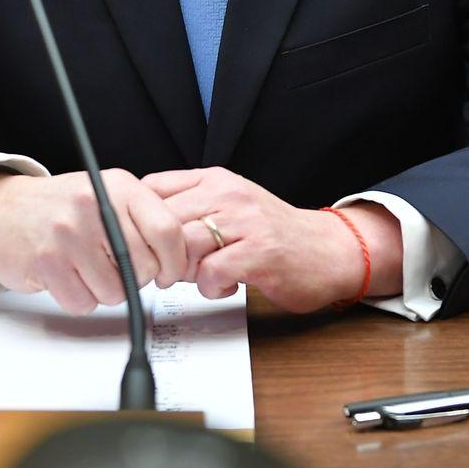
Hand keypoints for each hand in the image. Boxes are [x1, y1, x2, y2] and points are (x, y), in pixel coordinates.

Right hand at [0, 169, 190, 314]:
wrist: (2, 210)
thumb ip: (143, 219)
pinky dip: (78, 297)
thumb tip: (181, 258)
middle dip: (134, 277)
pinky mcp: (47, 263)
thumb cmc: (60, 207)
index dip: (175, 261)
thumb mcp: (107, 195)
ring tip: (85, 266)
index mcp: (118, 187)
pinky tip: (66, 275)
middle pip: (144, 268)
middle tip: (114, 265)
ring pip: (115, 292)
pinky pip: (83, 302)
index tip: (169, 272)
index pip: (167, 231)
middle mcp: (94, 206)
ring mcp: (68, 234)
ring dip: (103, 289)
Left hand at [144, 168, 399, 312]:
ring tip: (200, 277)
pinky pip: (211, 272)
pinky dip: (209, 287)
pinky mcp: (260, 253)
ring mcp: (246, 222)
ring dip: (183, 272)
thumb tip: (140, 224)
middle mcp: (229, 194)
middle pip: (163, 220)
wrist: (328, 250)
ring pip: (183, 245)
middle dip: (160, 252)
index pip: (153, 188)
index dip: (140, 220)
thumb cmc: (273, 234)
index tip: (146, 242)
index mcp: (215, 180)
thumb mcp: (229, 205)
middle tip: (172, 270)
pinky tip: (224, 286)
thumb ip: (190, 207)